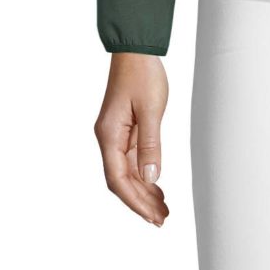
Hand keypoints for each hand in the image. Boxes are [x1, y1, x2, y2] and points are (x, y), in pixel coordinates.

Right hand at [94, 53, 169, 224]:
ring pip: (126, 172)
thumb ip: (150, 144)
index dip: (135, 201)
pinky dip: (144, 174)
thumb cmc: (142, 74)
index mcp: (108, 135)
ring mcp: (115, 134)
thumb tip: (151, 178)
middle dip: (140, 202)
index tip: (152, 216)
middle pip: (121, 180)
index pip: (118, 179)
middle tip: (162, 219)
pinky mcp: (124, 129)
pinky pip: (131, 160)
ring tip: (162, 209)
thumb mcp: (151, 109)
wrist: (136, 50)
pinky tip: (157, 186)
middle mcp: (108, 138)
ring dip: (143, 191)